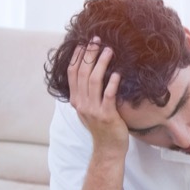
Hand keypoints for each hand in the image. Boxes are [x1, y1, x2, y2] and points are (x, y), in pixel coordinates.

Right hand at [67, 36, 128, 154]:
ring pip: (93, 80)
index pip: (72, 73)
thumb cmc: (102, 127)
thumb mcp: (89, 109)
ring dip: (101, 63)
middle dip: (89, 55)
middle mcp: (81, 103)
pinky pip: (108, 95)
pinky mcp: (106, 115)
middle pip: (82, 73)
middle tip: (97, 41)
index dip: (77, 57)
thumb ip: (86, 93)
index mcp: (75, 100)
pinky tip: (117, 73)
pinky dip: (111, 83)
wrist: (108, 148)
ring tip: (109, 51)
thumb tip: (90, 72)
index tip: (84, 43)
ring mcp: (93, 110)